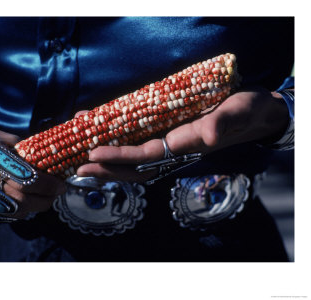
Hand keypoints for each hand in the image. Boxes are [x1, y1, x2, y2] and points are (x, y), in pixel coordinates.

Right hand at [0, 119, 65, 217]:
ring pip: (12, 212)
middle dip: (45, 200)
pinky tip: (24, 200)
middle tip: (57, 193)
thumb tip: (47, 160)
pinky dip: (17, 209)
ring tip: (44, 197)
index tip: (61, 184)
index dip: (47, 185)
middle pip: (21, 200)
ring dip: (33, 207)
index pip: (24, 178)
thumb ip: (21, 150)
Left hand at [76, 87, 289, 181]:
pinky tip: (99, 128)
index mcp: (185, 145)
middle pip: (134, 165)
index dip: (121, 156)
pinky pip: (139, 139)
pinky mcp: (166, 130)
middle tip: (77, 165)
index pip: (147, 156)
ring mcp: (168, 141)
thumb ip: (223, 124)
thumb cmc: (244, 111)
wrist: (251, 112)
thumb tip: (208, 137)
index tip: (95, 153)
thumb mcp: (238, 112)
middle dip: (106, 167)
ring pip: (133, 157)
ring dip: (107, 157)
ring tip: (79, 152)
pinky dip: (118, 138)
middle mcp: (173, 148)